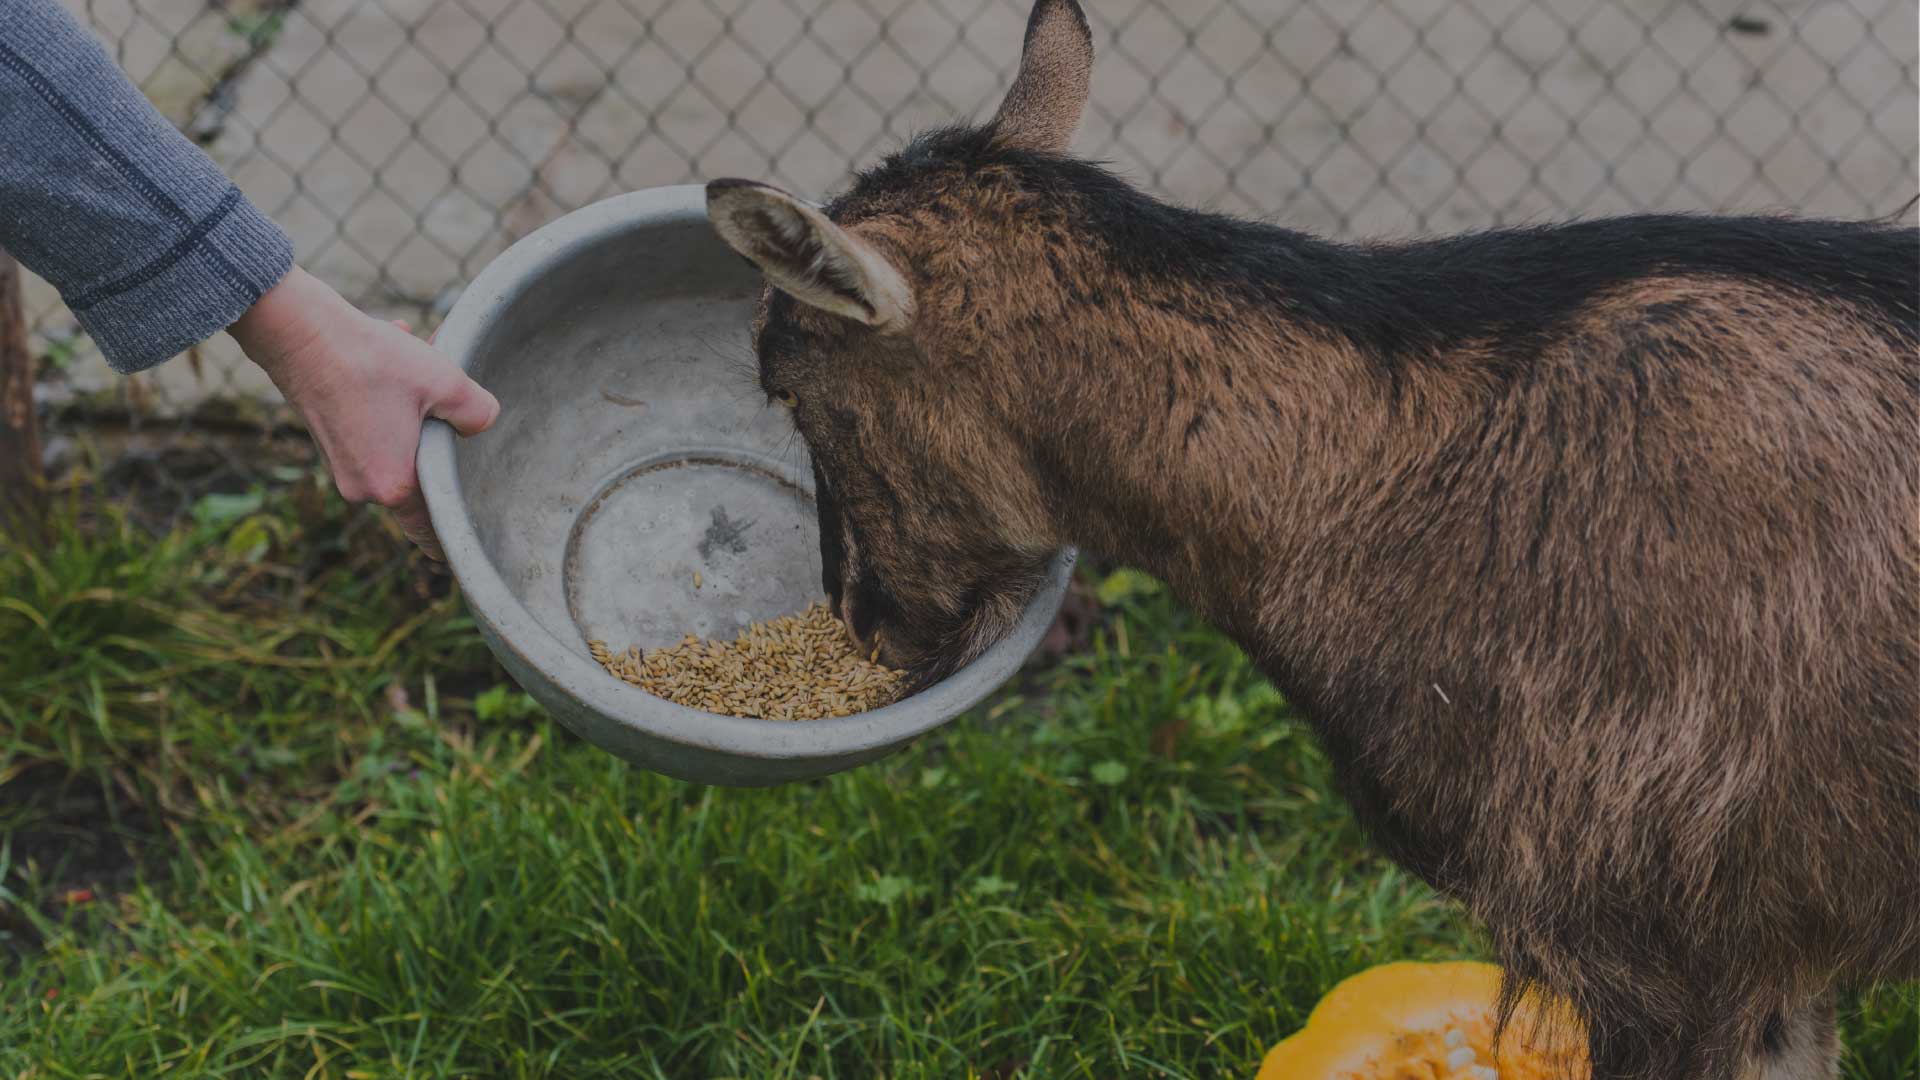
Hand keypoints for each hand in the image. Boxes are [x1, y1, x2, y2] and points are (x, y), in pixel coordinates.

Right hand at [230, 267, 499, 557]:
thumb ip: (479, 413)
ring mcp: (342, 467)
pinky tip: (393, 366)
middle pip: (419, 478)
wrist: (299, 332)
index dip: (455, 524)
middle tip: (449, 402)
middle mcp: (362, 488)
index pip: (432, 529)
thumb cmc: (370, 359)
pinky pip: (375, 434)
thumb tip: (483, 423)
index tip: (478, 527)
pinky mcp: (330, 443)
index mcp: (392, 485)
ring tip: (420, 366)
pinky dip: (390, 407)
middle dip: (438, 441)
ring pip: (398, 449)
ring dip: (415, 415)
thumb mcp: (445, 382)